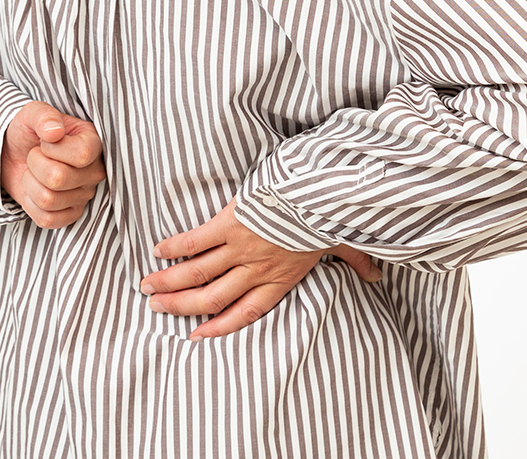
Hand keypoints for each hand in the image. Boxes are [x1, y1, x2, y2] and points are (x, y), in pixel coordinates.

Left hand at [0, 100, 104, 227]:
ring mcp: (84, 195)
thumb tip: (54, 132)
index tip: (44, 141)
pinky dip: (30, 205)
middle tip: (34, 156)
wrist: (14, 153)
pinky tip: (33, 191)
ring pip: (49, 200)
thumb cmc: (28, 132)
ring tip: (33, 172)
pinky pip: (47, 220)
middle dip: (34, 164)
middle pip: (59, 178)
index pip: (81, 154)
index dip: (52, 149)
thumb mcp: (31, 114)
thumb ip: (43, 116)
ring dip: (29, 184)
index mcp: (93, 143)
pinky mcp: (71, 214)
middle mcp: (95, 171)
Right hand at [139, 198, 381, 339]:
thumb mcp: (346, 244)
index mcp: (281, 279)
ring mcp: (240, 247)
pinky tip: (158, 251)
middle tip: (157, 308)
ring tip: (148, 287)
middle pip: (211, 298)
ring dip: (170, 282)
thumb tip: (378, 278)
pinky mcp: (229, 222)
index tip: (195, 337)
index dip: (219, 328)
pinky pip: (195, 241)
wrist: (321, 190)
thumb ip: (356, 264)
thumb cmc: (331, 217)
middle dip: (181, 306)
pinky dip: (175, 248)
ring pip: (197, 274)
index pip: (245, 312)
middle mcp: (256, 269)